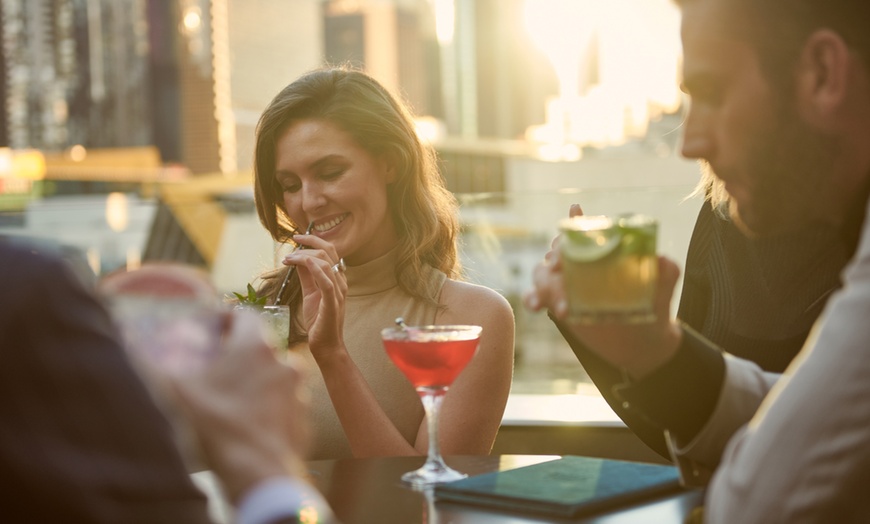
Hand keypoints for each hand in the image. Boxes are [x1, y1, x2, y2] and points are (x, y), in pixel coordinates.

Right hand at [167, 310, 311, 503]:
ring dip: (257, 381)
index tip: (214, 328)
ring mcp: (297, 391)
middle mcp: (283, 363)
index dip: (227, 319)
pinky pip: (284, 404)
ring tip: (233, 398)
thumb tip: (130, 347)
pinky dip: (269, 408)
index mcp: (255, 348)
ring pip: (276, 375)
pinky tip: (249, 421)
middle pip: (261, 347)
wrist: (257, 473)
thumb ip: (154, 365)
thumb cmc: (216, 427)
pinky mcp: (302, 418)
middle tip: (218, 367)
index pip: (246, 316)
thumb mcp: (175, 393)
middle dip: (240, 354)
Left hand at [284, 234, 348, 358]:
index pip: (329, 251)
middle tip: (291, 246)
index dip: (313, 241)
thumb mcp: (310, 293)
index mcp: (336, 278)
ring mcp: (338, 292)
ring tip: (288, 260)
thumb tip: (298, 260)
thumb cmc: (319, 321)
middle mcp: (340, 282)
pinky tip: (304, 262)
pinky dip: (316, 269)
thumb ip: (306, 277)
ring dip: (304, 257)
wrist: (326, 344)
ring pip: (325, 263)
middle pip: (329, 252)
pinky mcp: (332, 303)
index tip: (296, 238)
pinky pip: (327, 282)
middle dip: (308, 244)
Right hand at [524, 204, 682, 378]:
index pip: (583, 230)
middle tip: (561, 269)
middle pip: (557, 250)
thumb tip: (661, 258)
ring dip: (545, 285)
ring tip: (563, 308)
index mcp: (601, 253)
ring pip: (542, 273)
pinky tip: (538, 306)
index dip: (575, 221)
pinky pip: (534, 295)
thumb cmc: (652, 307)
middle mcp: (580, 264)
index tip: (575, 214)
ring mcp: (564, 284)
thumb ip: (665, 272)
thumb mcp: (662, 289)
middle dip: (555, 257)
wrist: (642, 342)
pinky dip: (532, 298)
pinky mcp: (555, 303)